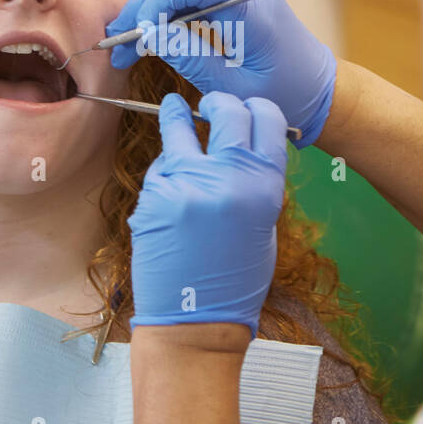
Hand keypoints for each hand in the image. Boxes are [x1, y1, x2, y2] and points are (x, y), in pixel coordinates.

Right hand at [106, 0, 337, 147]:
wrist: (321, 93)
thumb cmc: (285, 95)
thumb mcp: (232, 86)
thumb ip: (190, 57)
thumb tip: (149, 34)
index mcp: (250, 10)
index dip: (156, 2)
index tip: (135, 33)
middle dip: (143, 10)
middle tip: (116, 46)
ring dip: (151, 15)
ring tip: (125, 50)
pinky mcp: (235, 4)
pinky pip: (193, 0)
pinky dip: (167, 18)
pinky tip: (147, 42)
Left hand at [128, 91, 287, 338]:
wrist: (194, 320)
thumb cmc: (233, 280)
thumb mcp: (263, 225)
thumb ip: (254, 182)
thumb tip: (242, 146)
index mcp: (265, 187)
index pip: (267, 120)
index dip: (257, 108)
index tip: (246, 106)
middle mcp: (230, 178)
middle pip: (226, 112)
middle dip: (218, 103)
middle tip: (210, 105)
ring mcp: (188, 183)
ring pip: (180, 129)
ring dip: (177, 115)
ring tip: (173, 107)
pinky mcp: (155, 194)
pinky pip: (161, 168)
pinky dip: (166, 171)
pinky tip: (170, 186)